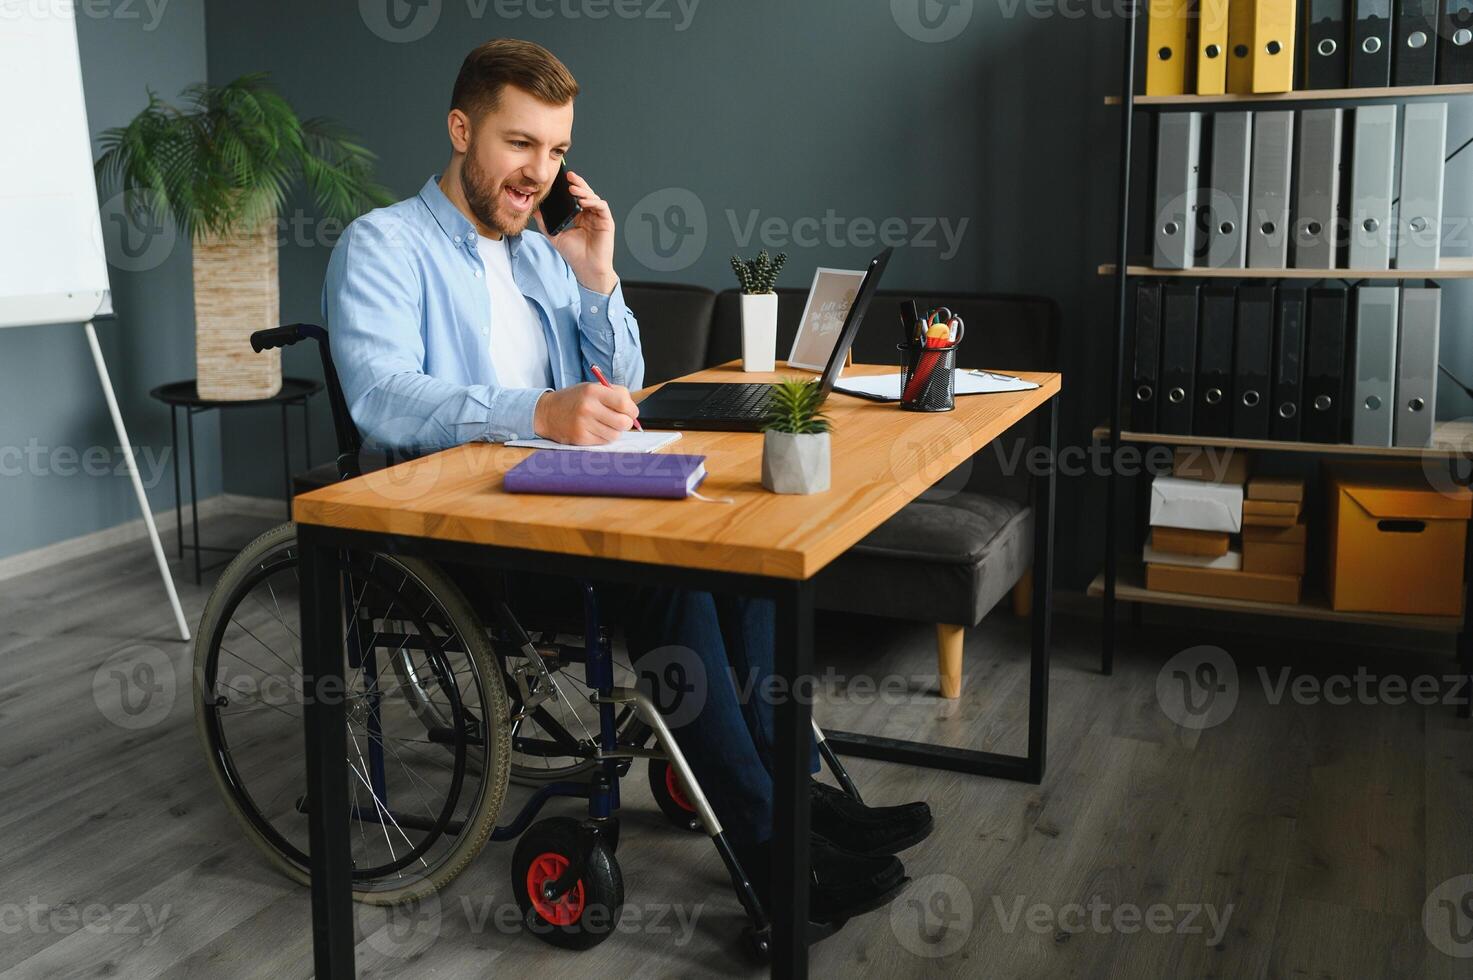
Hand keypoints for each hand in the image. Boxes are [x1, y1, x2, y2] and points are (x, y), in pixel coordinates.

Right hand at [532, 383, 638, 444]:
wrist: (547, 412)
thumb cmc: (575, 399)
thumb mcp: (592, 388)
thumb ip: (615, 394)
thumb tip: (633, 409)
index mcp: (593, 391)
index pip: (624, 404)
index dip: (632, 410)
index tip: (630, 412)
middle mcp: (588, 407)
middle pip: (623, 422)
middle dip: (626, 423)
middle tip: (621, 420)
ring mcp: (583, 424)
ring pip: (615, 435)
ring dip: (615, 431)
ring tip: (605, 424)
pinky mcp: (580, 438)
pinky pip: (604, 442)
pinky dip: (604, 437)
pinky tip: (596, 430)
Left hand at [537, 170, 617, 294]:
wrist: (587, 269)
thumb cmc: (574, 255)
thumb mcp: (555, 235)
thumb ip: (545, 222)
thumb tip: (533, 210)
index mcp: (580, 216)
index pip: (576, 197)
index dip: (570, 186)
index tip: (561, 179)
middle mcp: (590, 214)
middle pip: (585, 193)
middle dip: (578, 183)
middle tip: (569, 176)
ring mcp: (599, 217)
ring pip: (593, 197)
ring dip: (584, 191)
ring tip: (572, 189)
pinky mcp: (607, 222)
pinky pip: (601, 206)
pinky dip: (592, 202)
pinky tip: (582, 201)